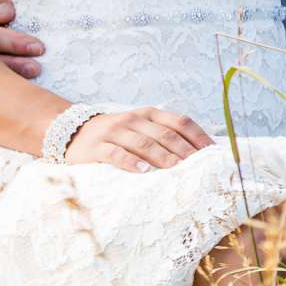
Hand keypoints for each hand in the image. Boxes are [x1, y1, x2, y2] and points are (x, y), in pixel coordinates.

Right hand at [63, 108, 213, 172]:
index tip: (212, 152)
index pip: (179, 121)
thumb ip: (163, 135)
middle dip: (184, 150)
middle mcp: (133, 119)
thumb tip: (198, 153)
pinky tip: (143, 171)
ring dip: (162, 156)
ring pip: (143, 143)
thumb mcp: (140, 128)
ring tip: (177, 169)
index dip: (197, 136)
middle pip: (165, 134)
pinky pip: (115, 154)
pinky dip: (131, 162)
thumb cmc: (117, 135)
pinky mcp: (96, 147)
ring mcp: (114, 131)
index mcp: (149, 114)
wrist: (73, 133)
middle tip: (199, 166)